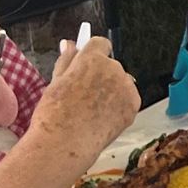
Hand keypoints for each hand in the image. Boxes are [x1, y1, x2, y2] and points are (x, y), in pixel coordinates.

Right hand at [34, 35, 139, 152]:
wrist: (64, 144)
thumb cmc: (54, 114)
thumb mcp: (55, 82)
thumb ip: (66, 60)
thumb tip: (69, 44)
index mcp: (92, 59)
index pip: (100, 43)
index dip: (93, 54)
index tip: (87, 64)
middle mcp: (113, 68)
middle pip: (110, 66)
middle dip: (101, 76)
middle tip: (84, 96)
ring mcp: (126, 87)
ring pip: (121, 83)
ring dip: (112, 91)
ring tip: (93, 111)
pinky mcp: (134, 105)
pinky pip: (128, 100)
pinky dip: (119, 107)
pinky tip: (103, 119)